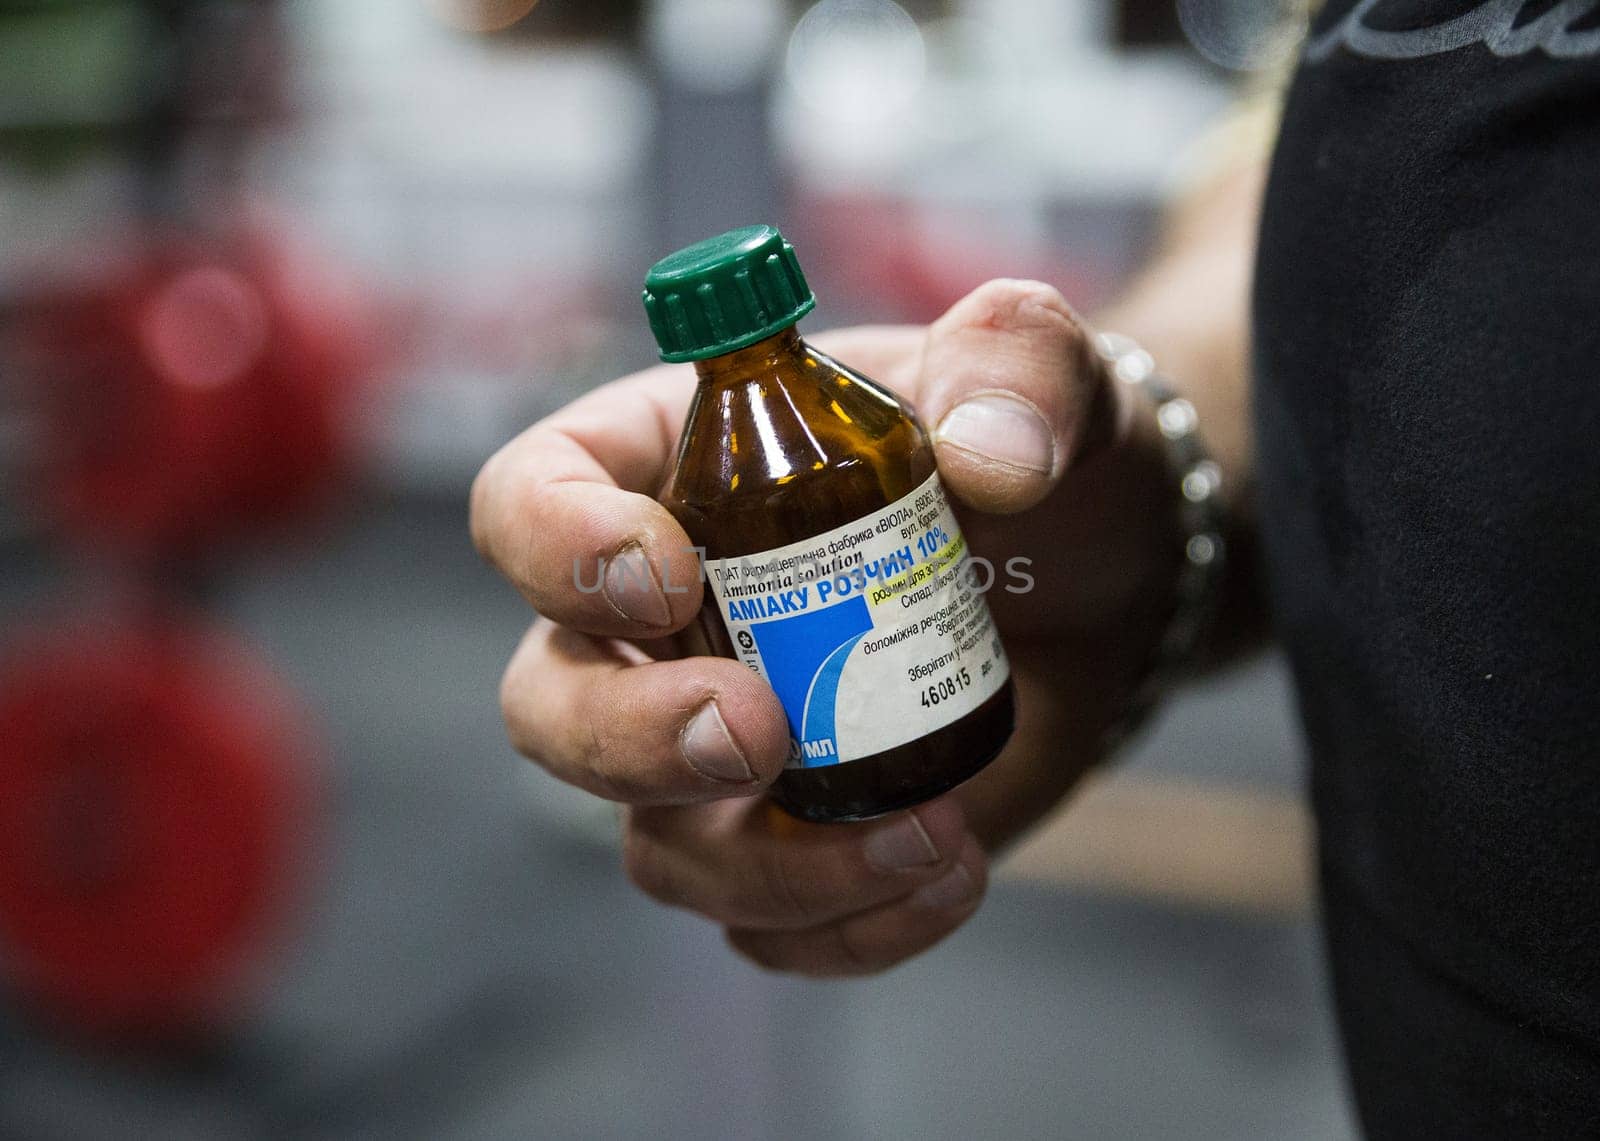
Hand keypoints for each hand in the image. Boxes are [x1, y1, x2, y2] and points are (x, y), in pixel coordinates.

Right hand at [471, 279, 1181, 975]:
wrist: (1113, 588)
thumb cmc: (1037, 458)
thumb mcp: (1041, 372)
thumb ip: (1017, 363)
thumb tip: (991, 459)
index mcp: (670, 475)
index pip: (527, 502)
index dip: (557, 547)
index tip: (669, 572)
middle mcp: (664, 626)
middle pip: (548, 704)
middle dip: (630, 740)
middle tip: (760, 731)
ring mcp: (719, 748)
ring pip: (655, 845)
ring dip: (773, 866)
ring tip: (929, 831)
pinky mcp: (793, 842)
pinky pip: (762, 924)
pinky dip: (846, 928)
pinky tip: (953, 872)